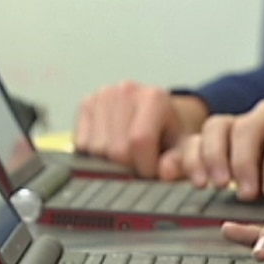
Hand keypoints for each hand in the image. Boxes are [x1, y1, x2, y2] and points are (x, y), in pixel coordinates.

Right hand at [74, 82, 205, 177]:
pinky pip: (81, 144)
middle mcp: (126, 90)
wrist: (155, 110)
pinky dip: (93, 155)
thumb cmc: (168, 131)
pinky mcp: (86, 103)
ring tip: (125, 155)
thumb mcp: (181, 147)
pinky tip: (109, 148)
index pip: (139, 141)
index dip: (144, 166)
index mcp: (154, 98)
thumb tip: (165, 172)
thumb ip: (179, 162)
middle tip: (137, 164)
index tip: (150, 172)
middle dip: (127, 167)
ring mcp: (103, 95)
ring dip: (109, 162)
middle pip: (116, 149)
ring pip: (96, 149)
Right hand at [161, 100, 263, 200]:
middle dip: (243, 163)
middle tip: (246, 196)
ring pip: (216, 127)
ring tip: (216, 186)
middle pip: (247, 128)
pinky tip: (199, 184)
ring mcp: (237, 122)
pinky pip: (195, 141)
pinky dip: (192, 161)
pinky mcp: (213, 137)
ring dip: (213, 158)